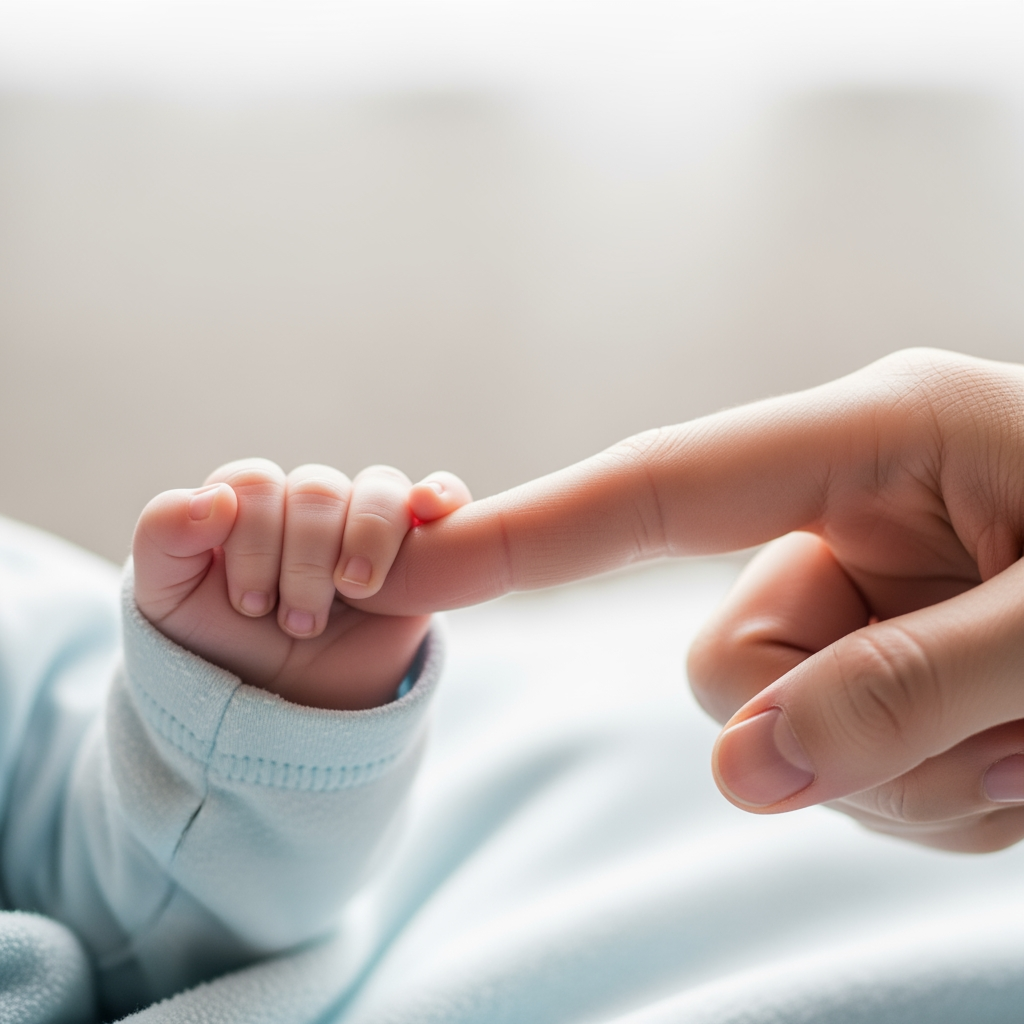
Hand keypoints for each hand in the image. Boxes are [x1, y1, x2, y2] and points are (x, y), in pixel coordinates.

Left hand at [133, 459, 470, 709]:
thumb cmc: (227, 651)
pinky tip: (428, 510)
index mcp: (251, 504)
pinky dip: (440, 493)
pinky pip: (440, 495)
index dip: (254, 543)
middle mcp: (311, 504)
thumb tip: (216, 498)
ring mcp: (367, 523)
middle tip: (297, 623)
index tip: (252, 607)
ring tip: (355, 595)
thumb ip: (164, 539)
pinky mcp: (419, 546)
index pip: (255, 483)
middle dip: (304, 563)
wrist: (292, 709)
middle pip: (318, 489)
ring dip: (366, 543)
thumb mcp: (169, 604)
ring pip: (379, 489)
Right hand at [357, 349, 1023, 850]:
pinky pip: (844, 767)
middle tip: (989, 735)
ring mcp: (865, 590)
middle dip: (827, 728)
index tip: (414, 560)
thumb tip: (740, 776)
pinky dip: (938, 797)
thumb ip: (903, 695)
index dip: (528, 531)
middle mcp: (849, 509)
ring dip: (907, 777)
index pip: (657, 487)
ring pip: (782, 732)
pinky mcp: (887, 661)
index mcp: (878, 434)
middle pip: (726, 655)